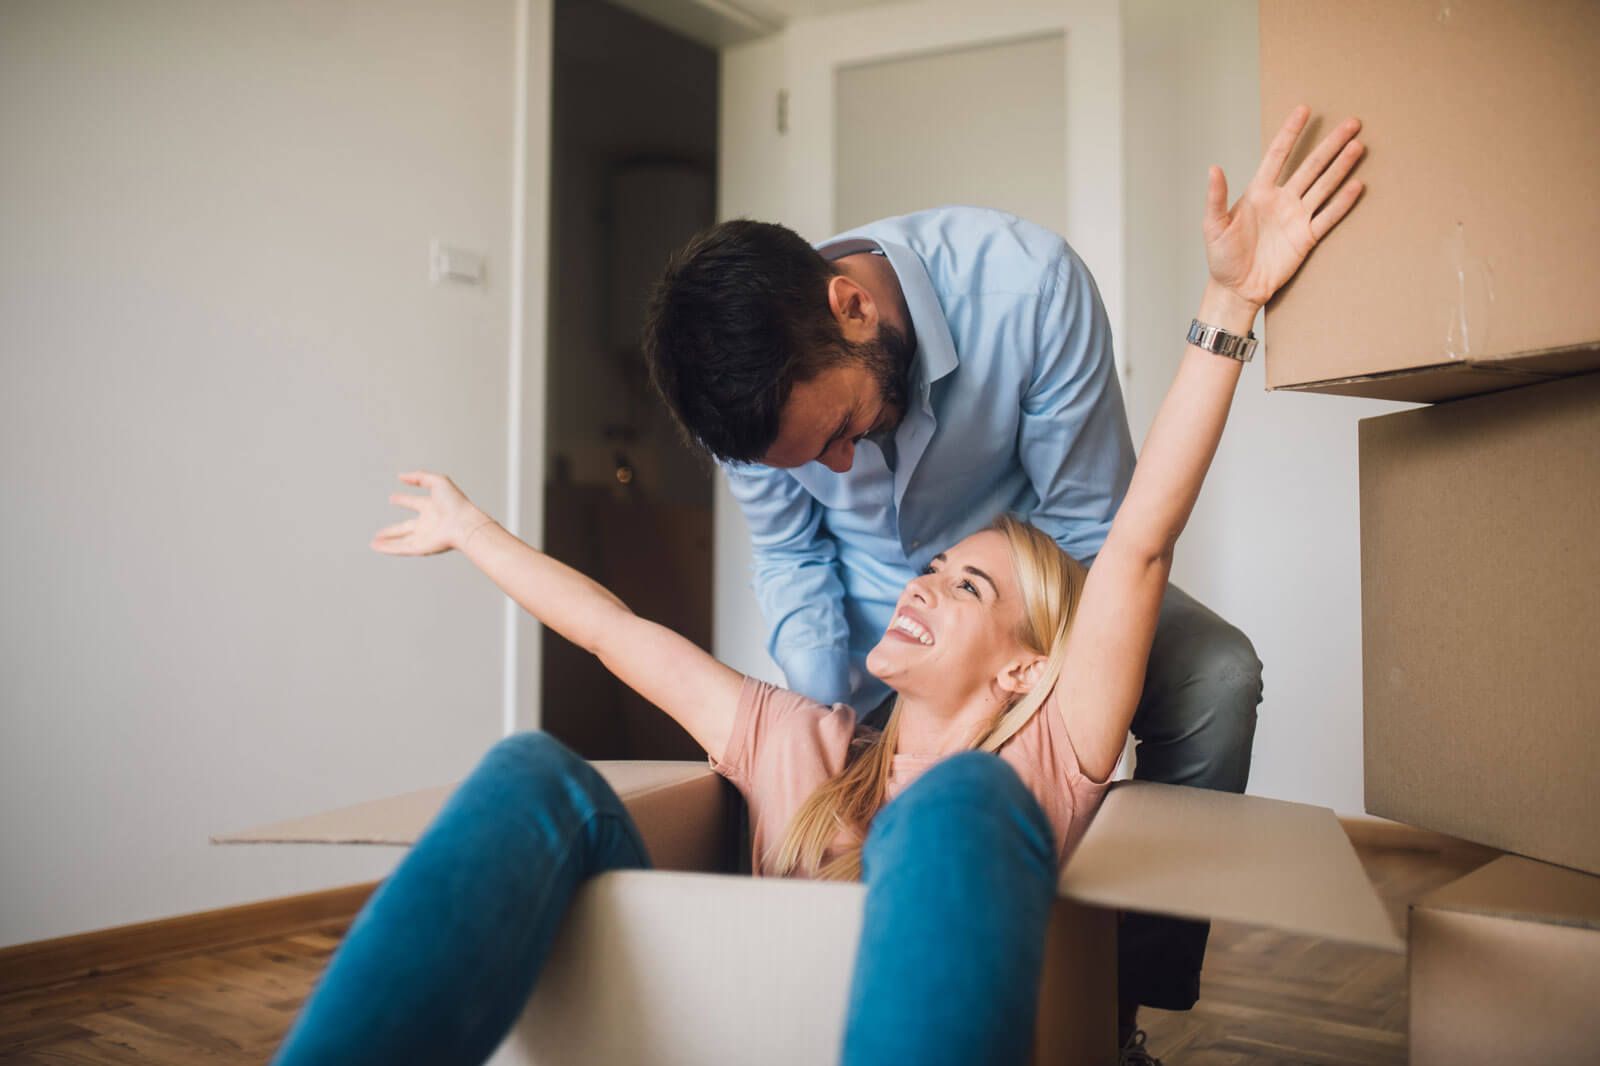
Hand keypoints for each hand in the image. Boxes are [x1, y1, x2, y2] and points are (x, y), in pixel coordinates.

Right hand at [371, 470, 492, 555]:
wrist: (464, 524)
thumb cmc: (455, 503)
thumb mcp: (438, 481)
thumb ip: (419, 477)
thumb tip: (401, 476)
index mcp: (432, 507)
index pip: (414, 503)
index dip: (403, 500)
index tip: (392, 498)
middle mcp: (427, 523)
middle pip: (405, 527)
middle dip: (392, 530)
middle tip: (379, 532)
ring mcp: (424, 536)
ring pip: (401, 540)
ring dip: (387, 541)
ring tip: (373, 542)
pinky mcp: (421, 547)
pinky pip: (401, 548)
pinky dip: (388, 548)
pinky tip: (377, 547)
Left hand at [1204, 105, 1364, 309]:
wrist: (1236, 289)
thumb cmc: (1221, 258)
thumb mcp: (1213, 227)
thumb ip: (1216, 198)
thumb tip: (1213, 168)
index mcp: (1258, 192)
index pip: (1278, 155)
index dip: (1290, 133)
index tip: (1304, 110)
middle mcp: (1281, 200)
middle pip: (1310, 166)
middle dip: (1330, 144)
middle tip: (1351, 123)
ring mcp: (1296, 217)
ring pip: (1323, 186)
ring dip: (1341, 167)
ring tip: (1358, 147)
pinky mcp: (1306, 237)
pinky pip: (1328, 217)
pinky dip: (1342, 203)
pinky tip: (1357, 186)